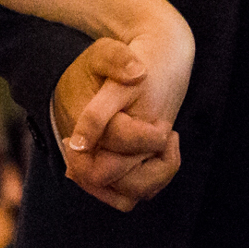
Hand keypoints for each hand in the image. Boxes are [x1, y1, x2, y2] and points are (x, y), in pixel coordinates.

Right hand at [51, 39, 182, 212]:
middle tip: (167, 132)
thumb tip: (137, 73)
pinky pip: (128, 196)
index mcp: (80, 120)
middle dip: (150, 160)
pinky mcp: (103, 180)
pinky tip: (159, 154)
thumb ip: (116, 58)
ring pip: (126, 196)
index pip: (115, 139)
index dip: (146, 137)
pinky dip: (149, 183)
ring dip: (155, 176)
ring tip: (168, 145)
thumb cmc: (100, 68)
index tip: (163, 124)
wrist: (90, 83)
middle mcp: (81, 151)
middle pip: (114, 177)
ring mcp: (91, 169)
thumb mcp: (104, 51)